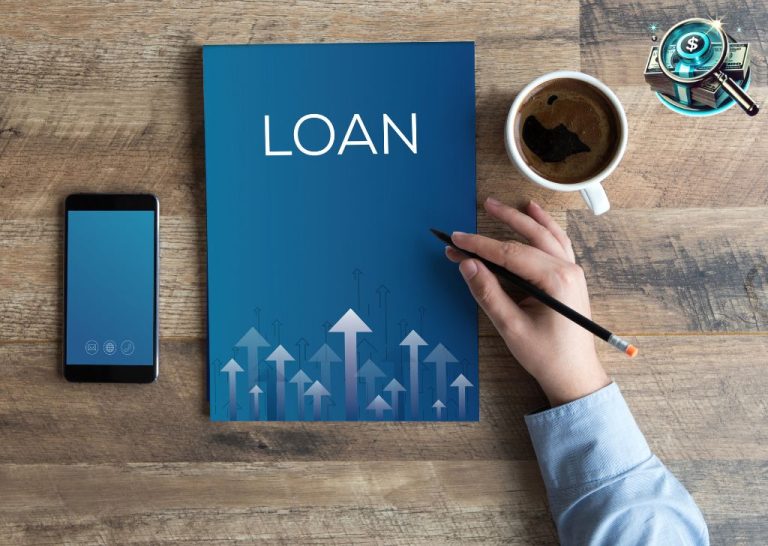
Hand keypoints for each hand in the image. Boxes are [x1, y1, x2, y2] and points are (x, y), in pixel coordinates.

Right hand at [446, 197, 609, 405]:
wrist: (575, 375)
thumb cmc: (546, 356)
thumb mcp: (511, 327)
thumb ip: (488, 293)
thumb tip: (467, 265)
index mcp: (555, 280)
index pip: (510, 253)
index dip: (480, 245)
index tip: (456, 240)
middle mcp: (568, 270)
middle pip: (531, 236)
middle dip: (503, 221)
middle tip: (482, 206)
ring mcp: (572, 272)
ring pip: (546, 235)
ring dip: (525, 218)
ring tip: (504, 205)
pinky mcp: (570, 278)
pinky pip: (558, 244)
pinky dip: (545, 227)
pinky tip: (536, 215)